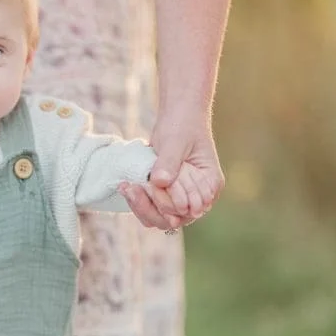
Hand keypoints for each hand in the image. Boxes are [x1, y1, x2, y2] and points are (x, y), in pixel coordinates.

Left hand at [120, 115, 223, 229]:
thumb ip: (170, 162)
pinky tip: (125, 186)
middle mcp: (198, 197)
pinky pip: (152, 207)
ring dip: (141, 206)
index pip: (190, 209)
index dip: (170, 205)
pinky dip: (139, 200)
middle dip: (150, 208)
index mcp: (210, 185)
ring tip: (126, 188)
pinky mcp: (165, 194)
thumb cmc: (183, 125)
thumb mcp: (176, 141)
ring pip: (160, 217)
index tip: (151, 187)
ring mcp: (181, 197)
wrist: (178, 115)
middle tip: (130, 189)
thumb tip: (160, 182)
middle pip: (174, 219)